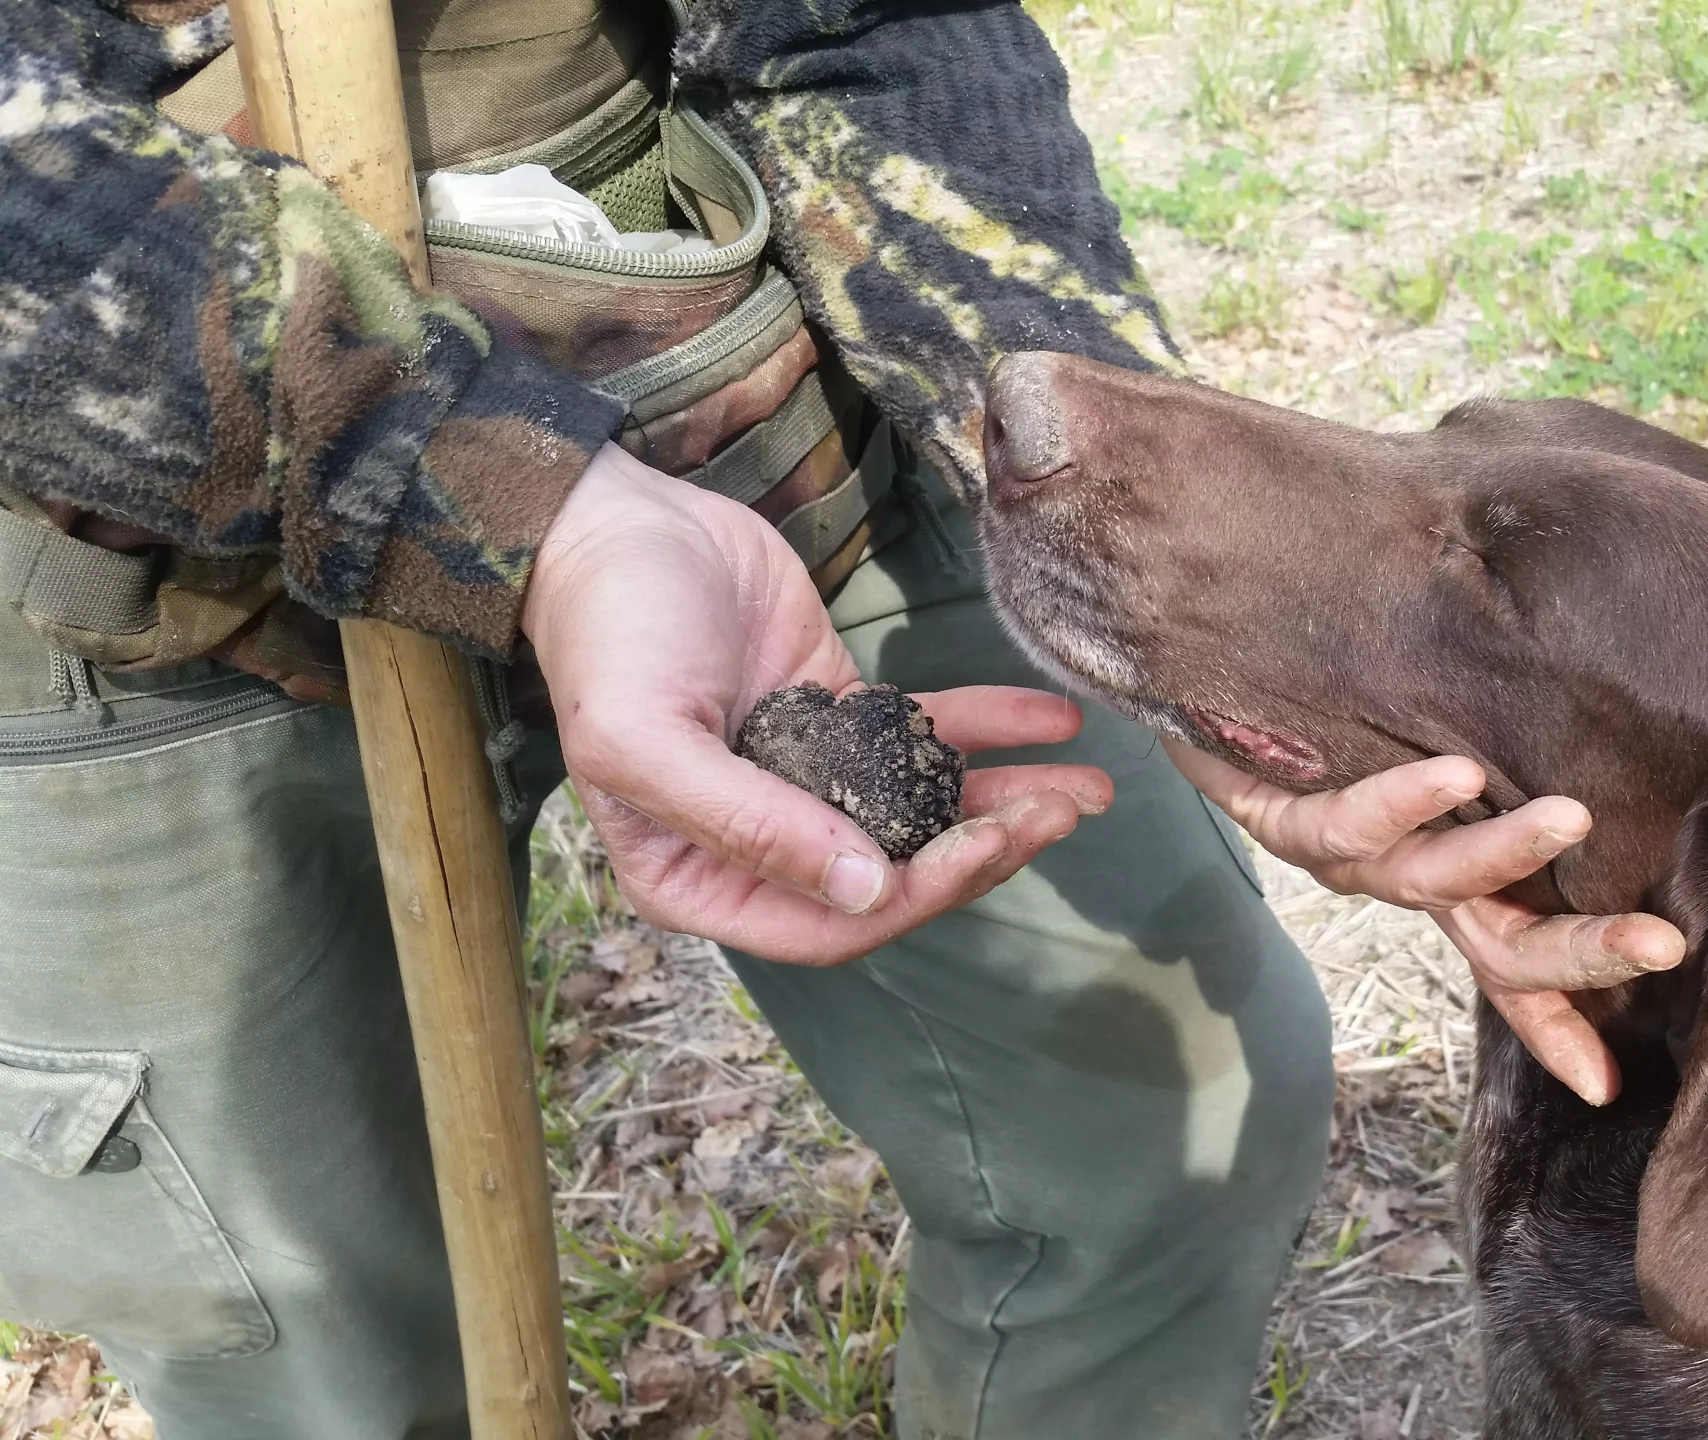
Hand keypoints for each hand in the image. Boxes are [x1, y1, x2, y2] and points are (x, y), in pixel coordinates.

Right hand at [524, 444, 1110, 963]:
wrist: (613, 523)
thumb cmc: (608, 638)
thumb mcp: (648, 741)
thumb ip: (751, 825)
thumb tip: (865, 891)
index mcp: (702, 878)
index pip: (832, 925)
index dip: (916, 898)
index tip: (985, 849)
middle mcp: (763, 844)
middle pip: (895, 874)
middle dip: (983, 851)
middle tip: (1061, 814)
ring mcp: (809, 778)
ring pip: (924, 810)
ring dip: (1006, 802)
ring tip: (1088, 788)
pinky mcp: (840, 713)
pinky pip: (927, 735)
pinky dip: (990, 730)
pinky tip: (1053, 723)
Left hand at [1166, 743, 1684, 1105]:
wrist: (1206, 677)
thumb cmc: (1335, 710)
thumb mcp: (1436, 734)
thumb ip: (1509, 738)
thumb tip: (1606, 710)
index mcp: (1442, 879)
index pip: (1512, 966)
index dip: (1556, 1027)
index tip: (1605, 1086)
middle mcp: (1400, 881)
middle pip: (1499, 946)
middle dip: (1581, 955)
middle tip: (1660, 944)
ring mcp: (1345, 859)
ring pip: (1431, 880)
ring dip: (1504, 854)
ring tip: (1569, 820)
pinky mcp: (1284, 820)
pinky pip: (1348, 820)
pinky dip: (1405, 799)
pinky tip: (1456, 773)